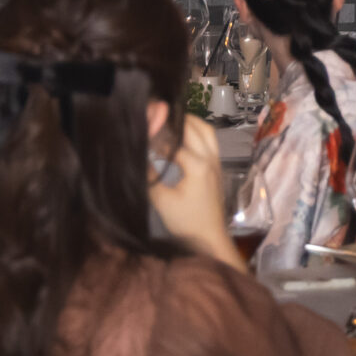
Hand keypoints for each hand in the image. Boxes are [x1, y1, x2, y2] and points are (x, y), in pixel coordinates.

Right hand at [149, 112, 240, 268]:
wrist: (210, 239)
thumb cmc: (187, 222)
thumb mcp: (163, 201)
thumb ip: (150, 177)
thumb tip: (138, 156)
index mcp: (198, 165)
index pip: (175, 141)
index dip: (157, 133)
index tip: (141, 126)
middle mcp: (211, 158)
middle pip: (195, 128)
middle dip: (175, 120)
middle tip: (156, 116)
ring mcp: (217, 161)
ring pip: (207, 131)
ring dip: (190, 123)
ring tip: (169, 122)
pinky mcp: (217, 167)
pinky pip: (210, 140)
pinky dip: (197, 132)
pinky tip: (181, 137)